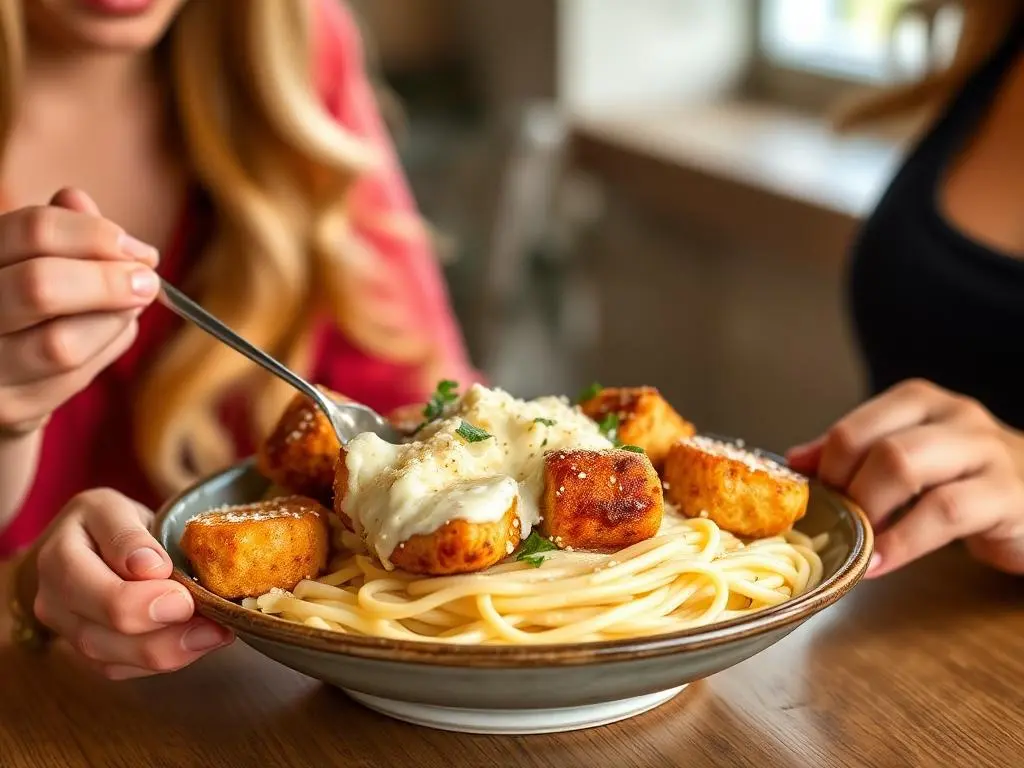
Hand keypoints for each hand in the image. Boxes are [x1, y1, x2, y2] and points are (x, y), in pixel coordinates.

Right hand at [0, 188, 158, 435]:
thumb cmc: (15, 310)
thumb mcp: (27, 261)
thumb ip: (54, 232)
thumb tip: (78, 198)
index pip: (33, 231)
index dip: (96, 235)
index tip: (137, 249)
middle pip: (41, 286)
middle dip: (108, 281)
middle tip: (148, 281)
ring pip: (62, 343)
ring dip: (114, 322)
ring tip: (132, 307)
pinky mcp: (8, 410)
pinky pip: (74, 380)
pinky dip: (107, 351)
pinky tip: (113, 335)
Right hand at [33, 488, 232, 678]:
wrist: (90, 540)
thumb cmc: (108, 521)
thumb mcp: (115, 509)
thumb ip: (128, 536)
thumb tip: (151, 569)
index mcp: (61, 559)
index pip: (101, 593)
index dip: (147, 602)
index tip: (187, 597)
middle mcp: (55, 603)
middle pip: (102, 638)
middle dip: (164, 637)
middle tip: (214, 625)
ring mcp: (68, 633)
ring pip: (113, 662)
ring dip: (170, 654)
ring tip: (215, 636)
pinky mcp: (88, 651)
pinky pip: (122, 670)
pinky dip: (162, 661)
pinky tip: (198, 643)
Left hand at [786, 379, 1023, 577]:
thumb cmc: (967, 480)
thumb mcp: (910, 459)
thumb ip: (857, 456)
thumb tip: (798, 462)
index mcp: (920, 403)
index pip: (856, 426)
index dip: (827, 466)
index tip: (813, 497)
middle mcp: (955, 417)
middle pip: (880, 447)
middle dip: (847, 491)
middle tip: (836, 523)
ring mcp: (986, 452)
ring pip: (907, 468)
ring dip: (870, 512)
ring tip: (857, 543)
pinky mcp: (1009, 494)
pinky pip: (944, 513)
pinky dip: (902, 542)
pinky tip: (880, 562)